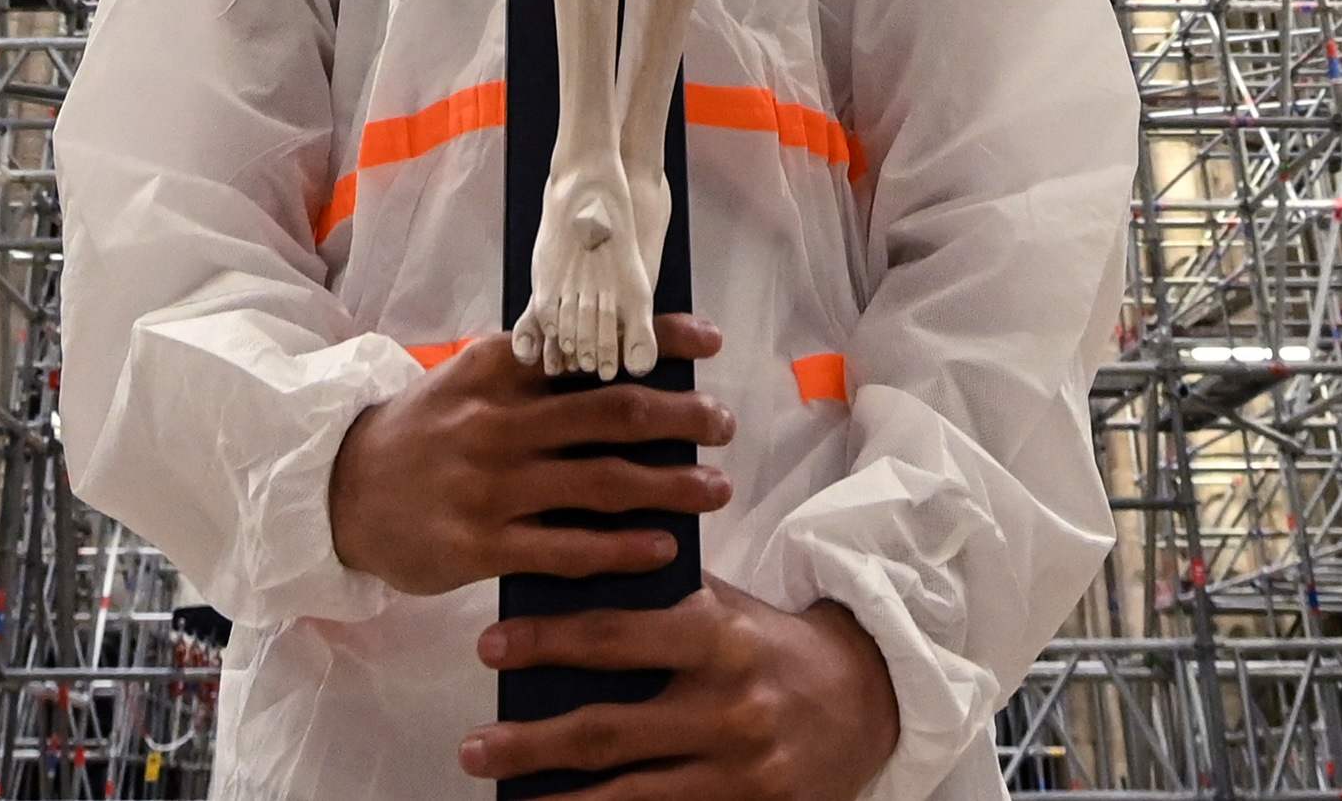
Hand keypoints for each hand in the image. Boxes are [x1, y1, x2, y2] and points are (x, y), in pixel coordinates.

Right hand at [329, 323, 732, 595]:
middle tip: (724, 425)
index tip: (711, 343)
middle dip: (681, 419)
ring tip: (715, 489)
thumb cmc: (425, 431)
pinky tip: (661, 548)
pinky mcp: (481, 546)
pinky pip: (566, 550)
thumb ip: (534, 371)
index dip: (659, 341)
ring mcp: (491, 486)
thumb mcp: (469, 381)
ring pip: (601, 484)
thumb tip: (621, 363)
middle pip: (612, 416)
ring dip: (669, 486)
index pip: (594, 347)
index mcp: (498, 369)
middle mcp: (499, 423)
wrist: (341, 491)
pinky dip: (621, 549)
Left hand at [465, 581, 901, 796]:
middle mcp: (728, 708)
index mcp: (717, 637)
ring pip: (630, 797)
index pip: (615, 636)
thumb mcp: (726, 604)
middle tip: (473, 745)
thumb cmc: (773, 645)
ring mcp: (740, 772)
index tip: (490, 645)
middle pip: (608, 731)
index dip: (546, 641)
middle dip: (530, 742)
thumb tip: (569, 564)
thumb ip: (660, 594)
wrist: (868, 700)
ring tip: (503, 795)